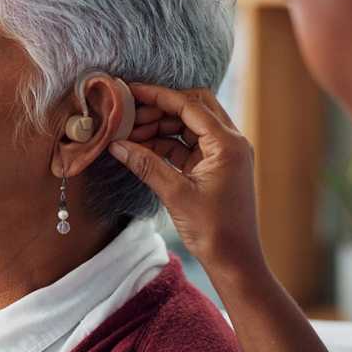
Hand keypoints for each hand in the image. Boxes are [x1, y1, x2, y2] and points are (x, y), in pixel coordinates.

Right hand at [107, 83, 261, 268]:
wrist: (234, 261)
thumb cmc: (214, 230)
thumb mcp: (175, 194)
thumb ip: (146, 164)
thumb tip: (116, 144)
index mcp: (227, 143)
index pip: (189, 105)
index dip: (157, 96)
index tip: (130, 90)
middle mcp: (230, 142)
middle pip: (192, 107)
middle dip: (159, 108)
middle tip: (128, 115)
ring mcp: (223, 154)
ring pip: (188, 126)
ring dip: (160, 127)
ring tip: (129, 134)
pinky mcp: (214, 167)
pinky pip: (187, 145)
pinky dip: (165, 145)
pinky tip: (140, 149)